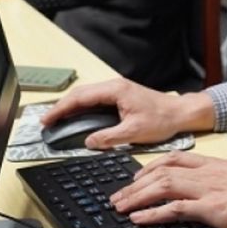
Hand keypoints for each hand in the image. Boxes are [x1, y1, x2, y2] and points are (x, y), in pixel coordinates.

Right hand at [41, 76, 215, 147]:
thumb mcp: (134, 132)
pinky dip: (82, 107)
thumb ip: (109, 137)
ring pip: (86, 96)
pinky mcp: (121, 96)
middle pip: (80, 94)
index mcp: (115, 90)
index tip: (47, 119)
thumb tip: (89, 142)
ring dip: (71, 106)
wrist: (180, 113)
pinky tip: (76, 117)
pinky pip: (95, 99)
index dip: (61, 109)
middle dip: (61, 107)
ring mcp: (117, 90)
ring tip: (56, 120)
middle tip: (46, 121)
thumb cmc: (162, 119)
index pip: (80, 97)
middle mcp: (114, 86)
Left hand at [112, 151, 226, 227]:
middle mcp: (206, 173)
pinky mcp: (212, 208)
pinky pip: (176, 208)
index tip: (135, 177)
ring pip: (163, 186)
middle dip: (134, 185)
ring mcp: (208, 189)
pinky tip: (139, 219)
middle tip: (116, 198)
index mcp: (213, 165)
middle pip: (161, 172)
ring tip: (120, 208)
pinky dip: (154, 213)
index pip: (173, 159)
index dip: (149, 167)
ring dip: (137, 197)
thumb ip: (218, 181)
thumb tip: (204, 191)